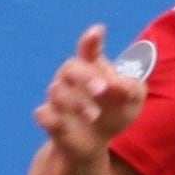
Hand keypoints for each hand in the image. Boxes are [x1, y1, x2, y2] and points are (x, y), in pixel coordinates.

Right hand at [35, 24, 147, 155]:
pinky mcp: (51, 120)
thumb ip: (132, 89)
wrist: (96, 143)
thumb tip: (120, 85)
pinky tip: (63, 124)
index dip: (91, 40)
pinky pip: (42, 114)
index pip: (89, 49)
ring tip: (94, 115)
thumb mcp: (132, 101)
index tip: (98, 32)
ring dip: (76, 102)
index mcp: (92, 68)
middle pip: (70, 68)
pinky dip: (50, 117)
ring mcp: (59, 98)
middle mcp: (71, 79)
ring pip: (57, 91)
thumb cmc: (114, 112)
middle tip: (102, 89)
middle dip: (85, 76)